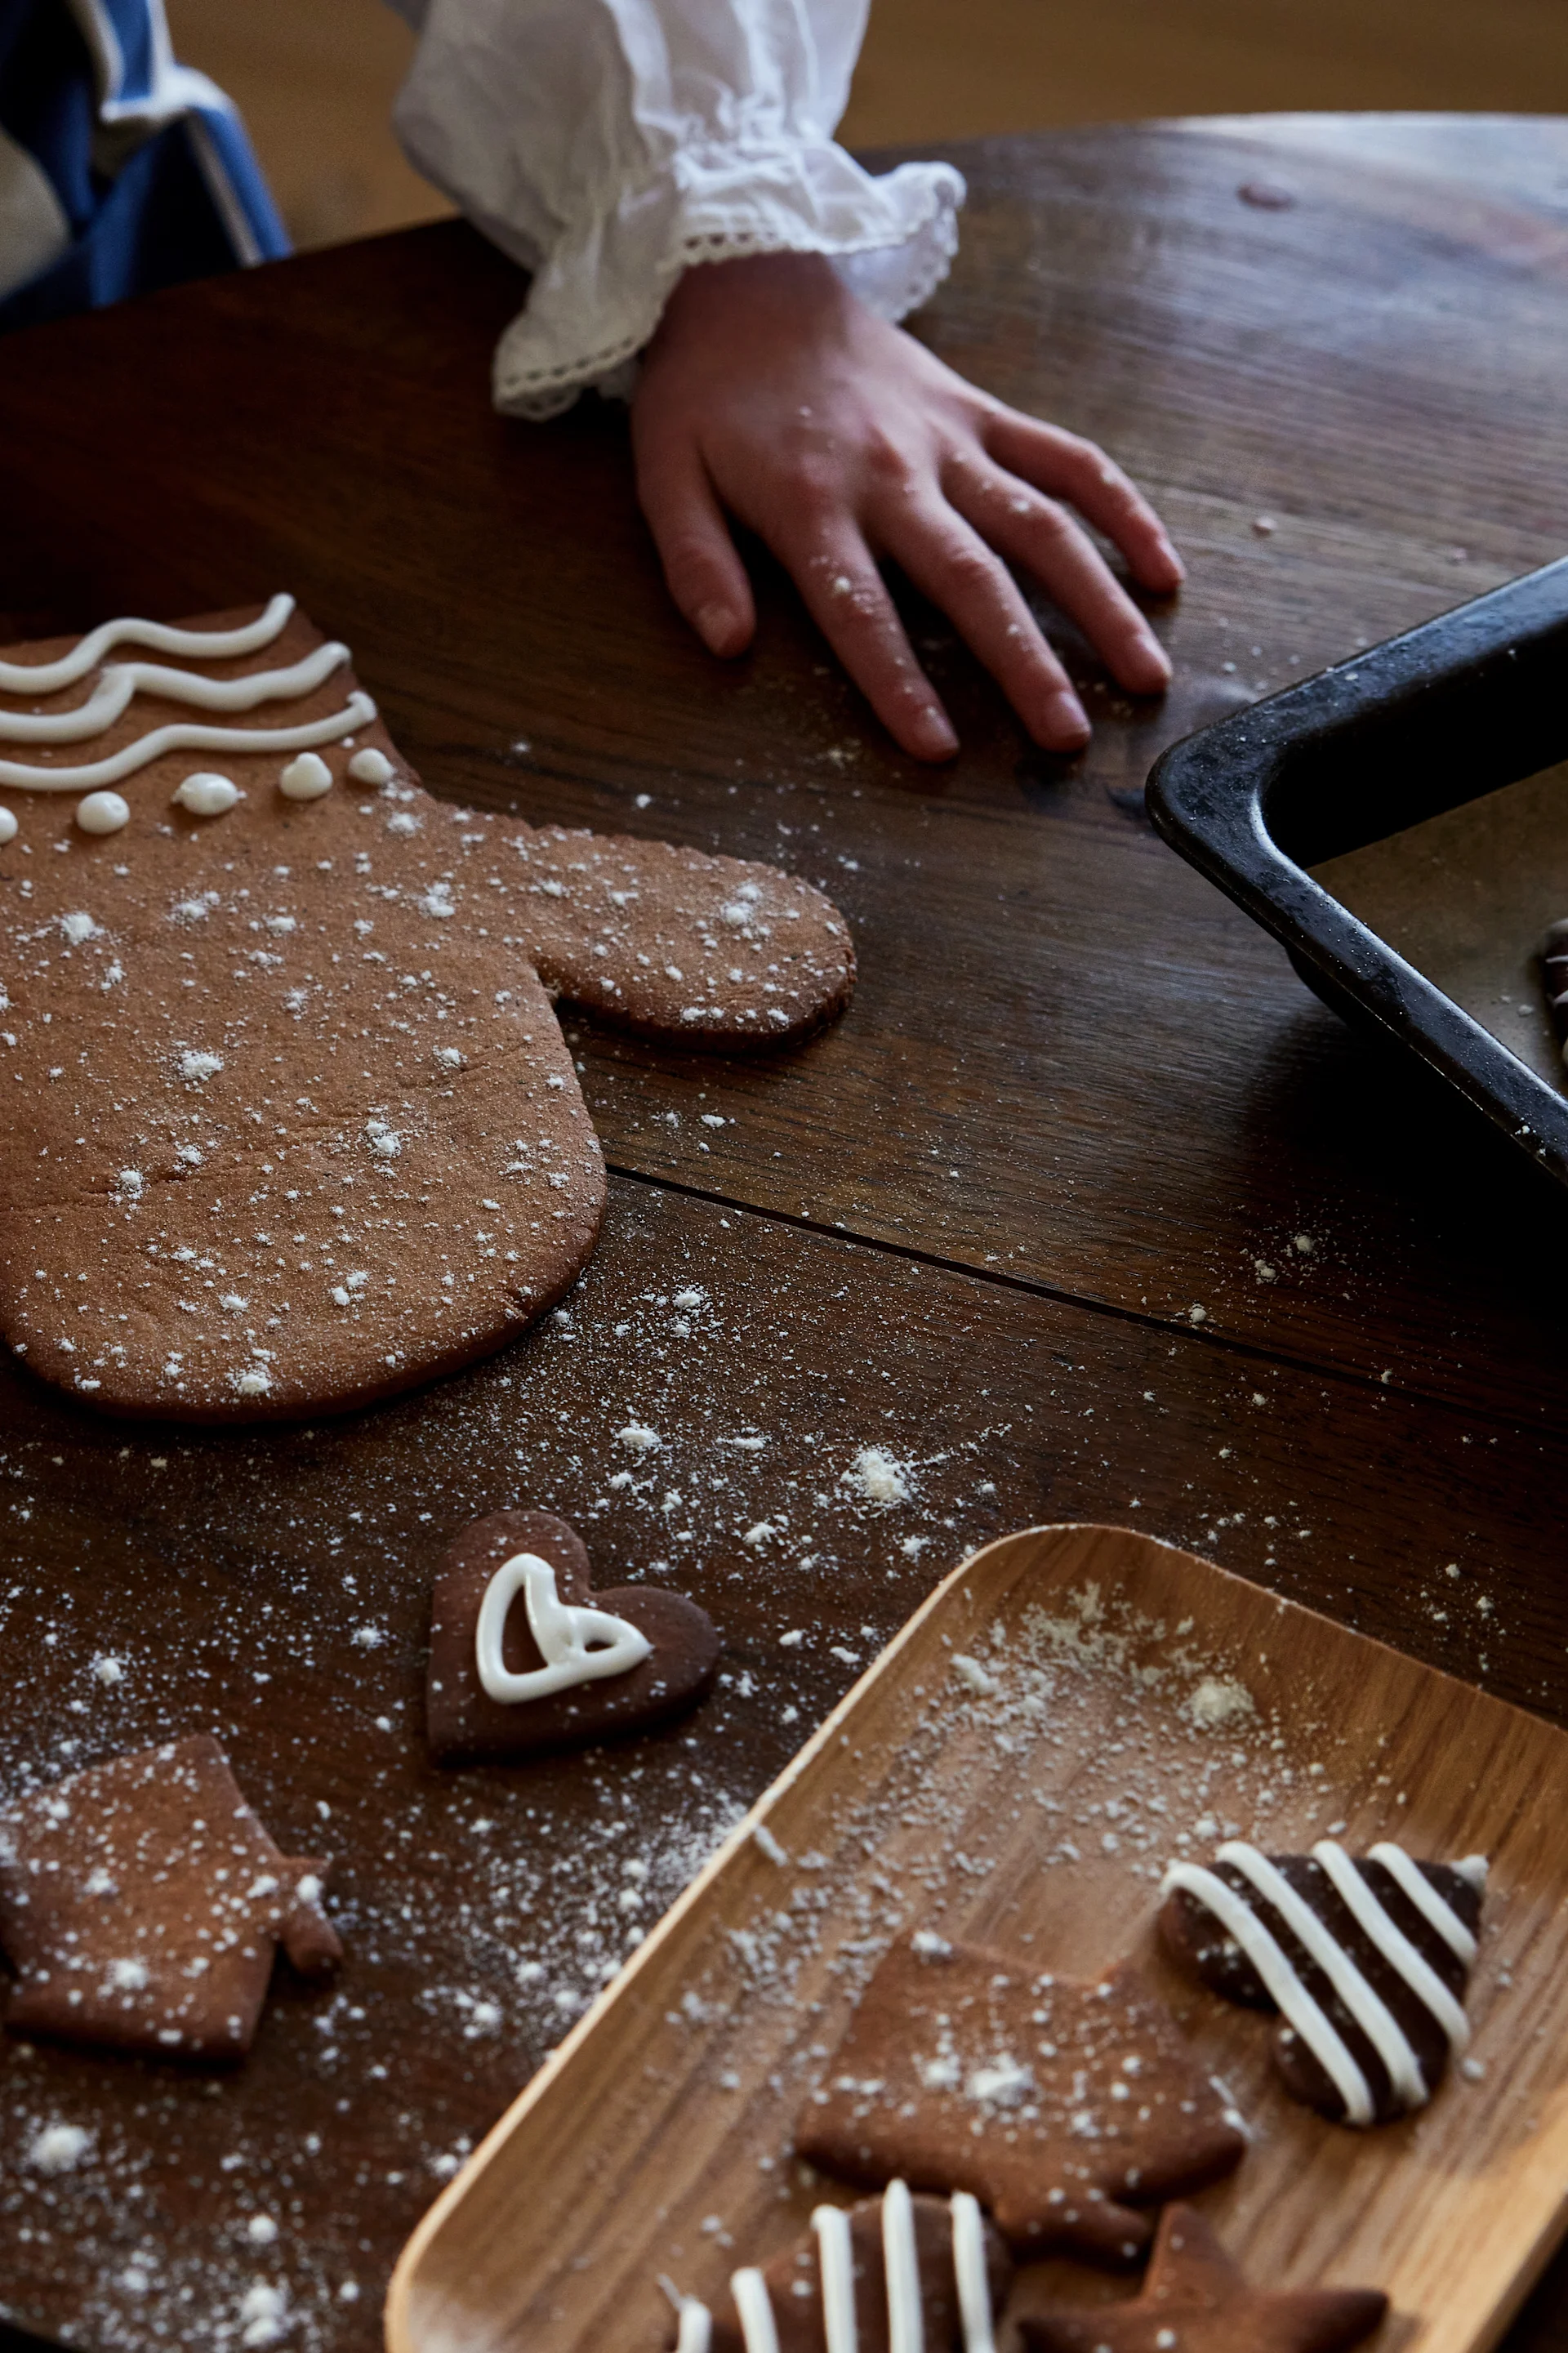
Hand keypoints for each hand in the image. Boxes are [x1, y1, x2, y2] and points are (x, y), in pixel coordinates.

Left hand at [630, 250, 1182, 761]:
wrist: (749, 272)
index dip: (898, 682)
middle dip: (1028, 663)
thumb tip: (726, 643)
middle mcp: (897, 474)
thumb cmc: (705, 390)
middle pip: (974, 579)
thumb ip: (694, 561)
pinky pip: (1067, 458)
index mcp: (813, 501)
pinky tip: (1163, 571)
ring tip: (1145, 676)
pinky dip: (1121, 510)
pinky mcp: (983, 413)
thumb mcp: (664, 472)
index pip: (863, 612)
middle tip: (1069, 739)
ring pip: (1042, 526)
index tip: (939, 748)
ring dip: (1101, 603)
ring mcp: (952, 440)